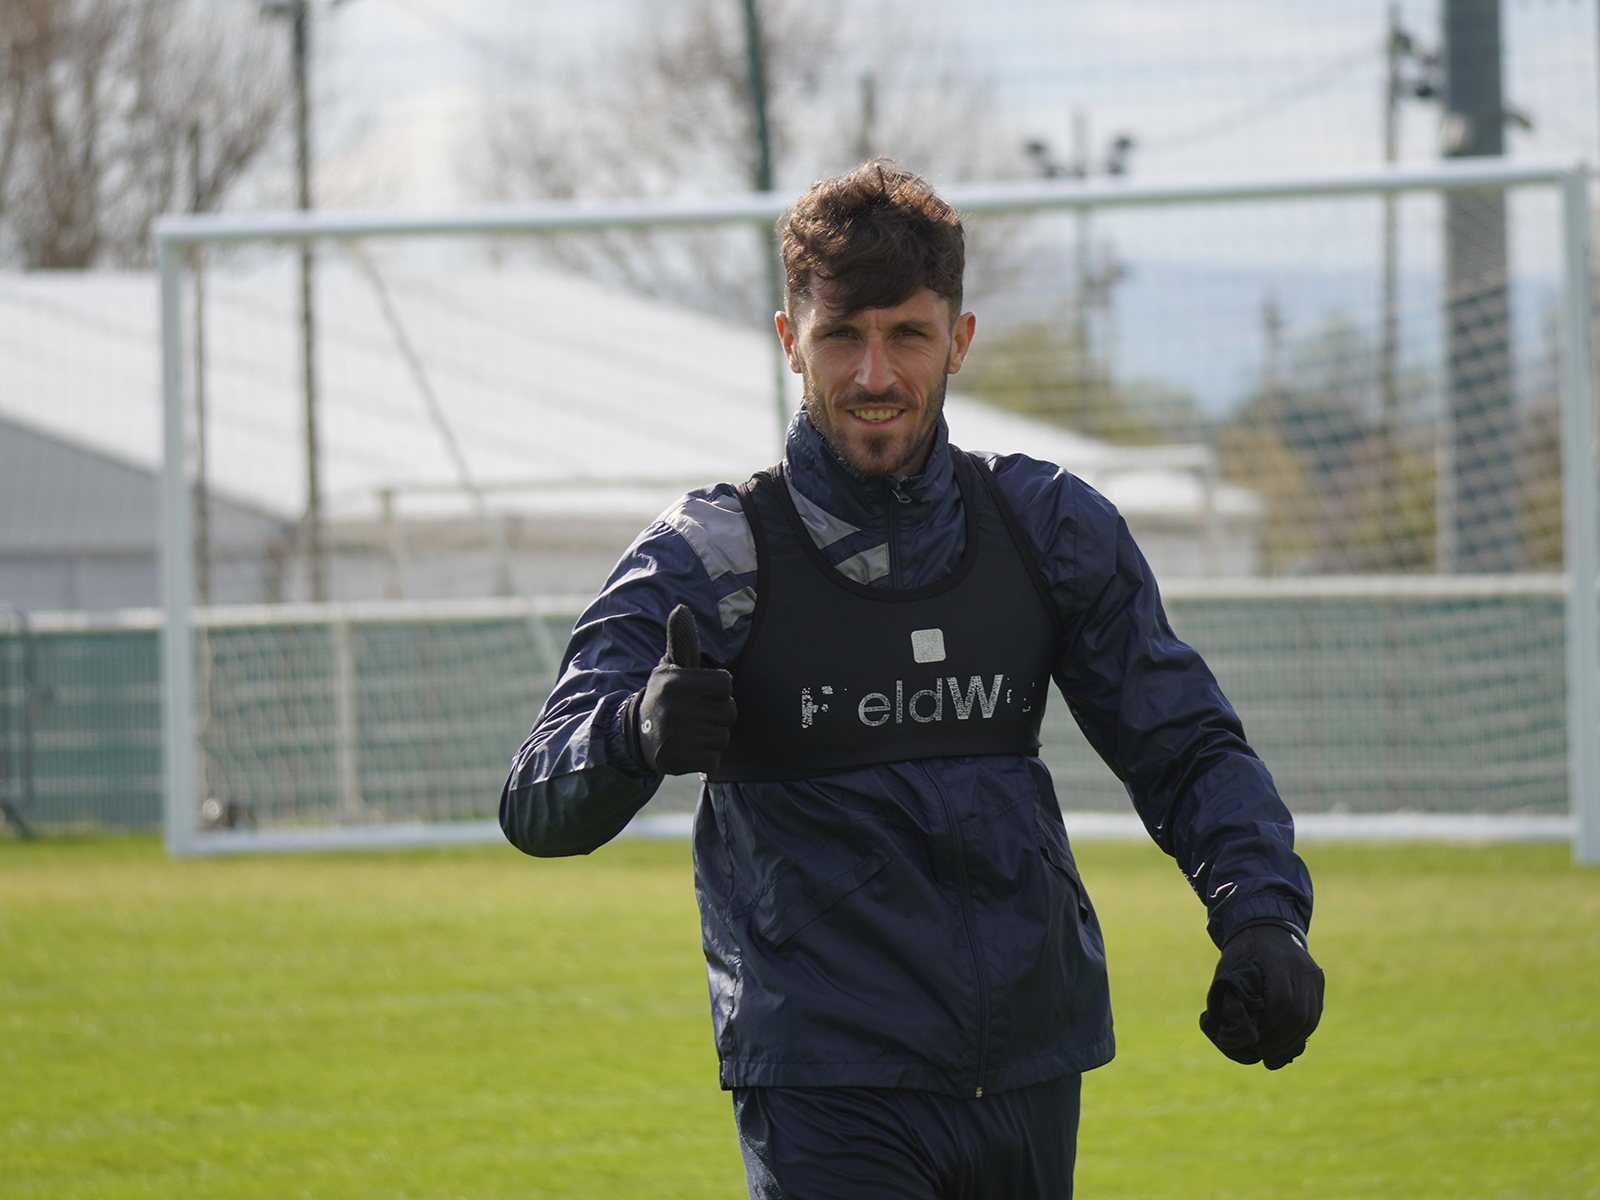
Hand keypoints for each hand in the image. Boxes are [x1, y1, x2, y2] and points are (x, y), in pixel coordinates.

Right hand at [623, 605, 736, 775]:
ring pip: (723, 736)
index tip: (701, 693)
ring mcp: (682, 736)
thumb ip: (681, 641)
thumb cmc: (661, 698)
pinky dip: (705, 757)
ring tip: (690, 732)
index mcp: (680, 682)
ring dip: (711, 736)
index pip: (726, 683)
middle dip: (717, 714)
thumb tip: (681, 607)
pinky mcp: (682, 760)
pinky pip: (714, 759)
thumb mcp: (668, 669)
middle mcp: (680, 708)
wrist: (633, 737)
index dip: (717, 689)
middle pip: (730, 711)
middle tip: (696, 715)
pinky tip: (688, 749)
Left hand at [1199, 921, 1324, 1069]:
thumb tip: (1235, 1033)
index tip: (1253, 1038)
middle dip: (1280, 1040)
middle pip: (1300, 1014)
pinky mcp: (1318, 985)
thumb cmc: (1243, 950)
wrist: (1268, 927)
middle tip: (1262, 1053)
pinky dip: (1299, 1034)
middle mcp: (1302, 968)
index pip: (1281, 1000)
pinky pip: (1314, 1016)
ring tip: (1271, 1054)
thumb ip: (1231, 995)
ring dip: (1291, 1042)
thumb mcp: (1230, 966)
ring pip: (1311, 1020)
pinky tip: (1283, 1045)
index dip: (1268, 1024)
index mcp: (1278, 960)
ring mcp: (1314, 977)